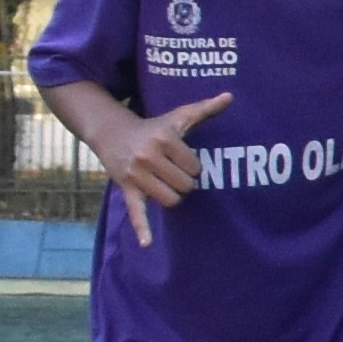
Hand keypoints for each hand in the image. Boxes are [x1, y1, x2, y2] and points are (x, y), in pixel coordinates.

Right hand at [95, 90, 228, 246]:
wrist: (112, 133)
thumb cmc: (154, 127)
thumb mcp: (178, 116)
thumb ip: (205, 109)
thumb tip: (230, 96)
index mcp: (164, 139)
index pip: (194, 167)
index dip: (193, 167)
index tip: (184, 160)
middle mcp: (148, 156)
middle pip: (184, 186)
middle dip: (184, 182)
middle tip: (174, 172)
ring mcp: (136, 175)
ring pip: (169, 200)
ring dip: (172, 196)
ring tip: (165, 183)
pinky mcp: (126, 189)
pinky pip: (136, 213)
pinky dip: (142, 229)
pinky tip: (147, 245)